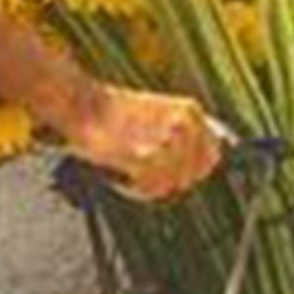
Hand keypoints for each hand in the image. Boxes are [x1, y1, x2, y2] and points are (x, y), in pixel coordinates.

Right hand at [62, 81, 227, 202]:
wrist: (81, 104)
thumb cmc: (113, 113)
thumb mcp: (159, 112)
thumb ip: (183, 136)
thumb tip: (201, 165)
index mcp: (191, 111)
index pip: (212, 156)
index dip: (193, 170)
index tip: (173, 174)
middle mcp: (184, 124)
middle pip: (192, 175)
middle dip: (170, 180)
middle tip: (144, 174)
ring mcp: (167, 141)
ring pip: (170, 185)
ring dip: (148, 184)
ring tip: (127, 170)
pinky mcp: (146, 157)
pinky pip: (150, 189)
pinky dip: (133, 188)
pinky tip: (119, 175)